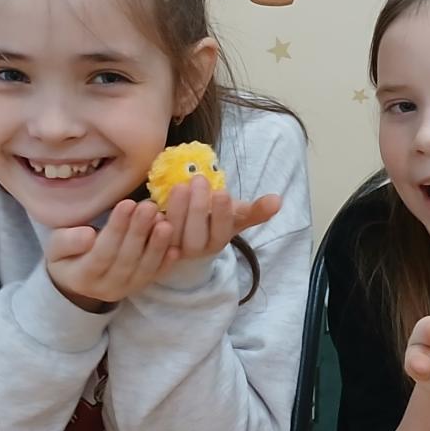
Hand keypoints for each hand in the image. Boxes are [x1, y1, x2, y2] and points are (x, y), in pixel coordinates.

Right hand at [46, 199, 174, 311]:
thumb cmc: (67, 256)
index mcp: (83, 276)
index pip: (102, 252)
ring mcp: (126, 289)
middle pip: (126, 259)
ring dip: (157, 245)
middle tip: (150, 206)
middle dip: (139, 232)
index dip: (116, 229)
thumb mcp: (56, 247)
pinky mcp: (141, 286)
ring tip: (165, 222)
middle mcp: (106, 287)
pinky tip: (175, 247)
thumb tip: (88, 236)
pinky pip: (156, 275)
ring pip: (144, 269)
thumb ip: (68, 241)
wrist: (77, 282)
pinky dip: (166, 262)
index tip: (127, 203)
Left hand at [158, 177, 281, 264]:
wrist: (186, 235)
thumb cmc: (213, 220)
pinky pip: (151, 234)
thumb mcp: (235, 216)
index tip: (222, 193)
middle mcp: (195, 250)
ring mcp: (173, 249)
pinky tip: (154, 202)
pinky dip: (153, 220)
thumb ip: (255, 210)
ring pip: (174, 234)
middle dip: (197, 208)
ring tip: (180, 186)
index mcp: (217, 242)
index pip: (221, 232)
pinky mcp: (154, 244)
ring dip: (176, 210)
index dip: (221, 215)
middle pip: (196, 236)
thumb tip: (278, 200)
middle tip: (198, 180)